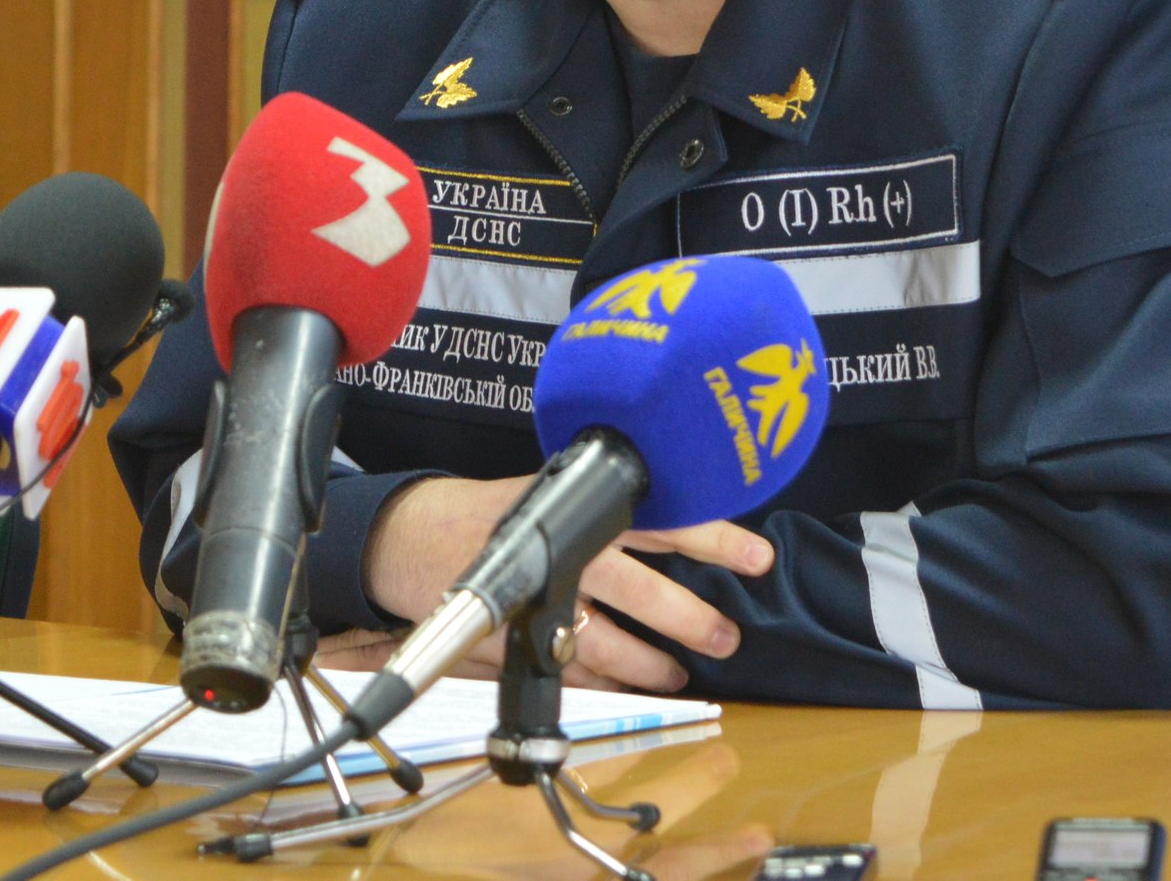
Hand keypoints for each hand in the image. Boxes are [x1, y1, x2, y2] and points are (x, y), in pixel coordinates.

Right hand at [362, 475, 774, 693]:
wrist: (413, 533)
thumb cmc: (495, 510)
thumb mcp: (555, 487)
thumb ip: (610, 506)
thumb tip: (684, 527)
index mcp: (582, 503)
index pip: (660, 515)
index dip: (712, 535)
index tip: (757, 555)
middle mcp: (565, 546)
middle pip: (639, 586)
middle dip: (688, 617)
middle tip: (725, 636)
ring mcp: (537, 592)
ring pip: (604, 637)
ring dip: (648, 662)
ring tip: (676, 674)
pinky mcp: (511, 631)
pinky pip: (567, 665)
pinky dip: (601, 679)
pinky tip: (626, 684)